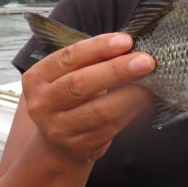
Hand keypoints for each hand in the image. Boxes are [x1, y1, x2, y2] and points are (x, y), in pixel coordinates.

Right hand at [20, 32, 155, 166]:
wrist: (57, 142)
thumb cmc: (69, 97)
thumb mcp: (68, 74)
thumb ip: (90, 60)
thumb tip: (128, 46)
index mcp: (36, 78)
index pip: (68, 57)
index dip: (98, 47)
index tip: (126, 41)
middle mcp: (42, 104)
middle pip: (81, 84)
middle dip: (117, 70)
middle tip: (146, 61)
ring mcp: (59, 128)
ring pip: (100, 109)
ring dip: (130, 94)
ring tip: (151, 80)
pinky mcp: (80, 145)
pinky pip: (112, 126)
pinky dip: (132, 111)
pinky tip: (144, 99)